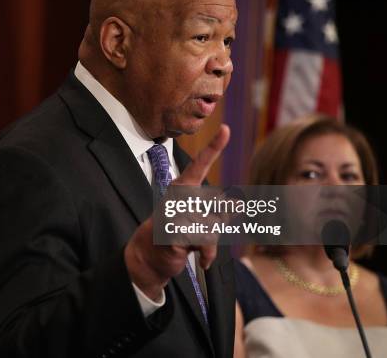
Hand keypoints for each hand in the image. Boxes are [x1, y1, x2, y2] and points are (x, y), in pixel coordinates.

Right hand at [124, 125, 229, 299]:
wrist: (149, 255)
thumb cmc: (177, 234)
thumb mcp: (200, 220)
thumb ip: (218, 211)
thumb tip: (237, 203)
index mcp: (183, 188)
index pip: (200, 164)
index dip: (214, 147)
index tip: (226, 129)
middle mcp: (178, 195)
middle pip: (219, 206)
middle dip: (218, 225)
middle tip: (197, 233)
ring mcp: (174, 212)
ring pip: (215, 226)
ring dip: (211, 242)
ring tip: (193, 244)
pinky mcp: (174, 231)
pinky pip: (206, 241)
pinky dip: (206, 254)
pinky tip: (197, 258)